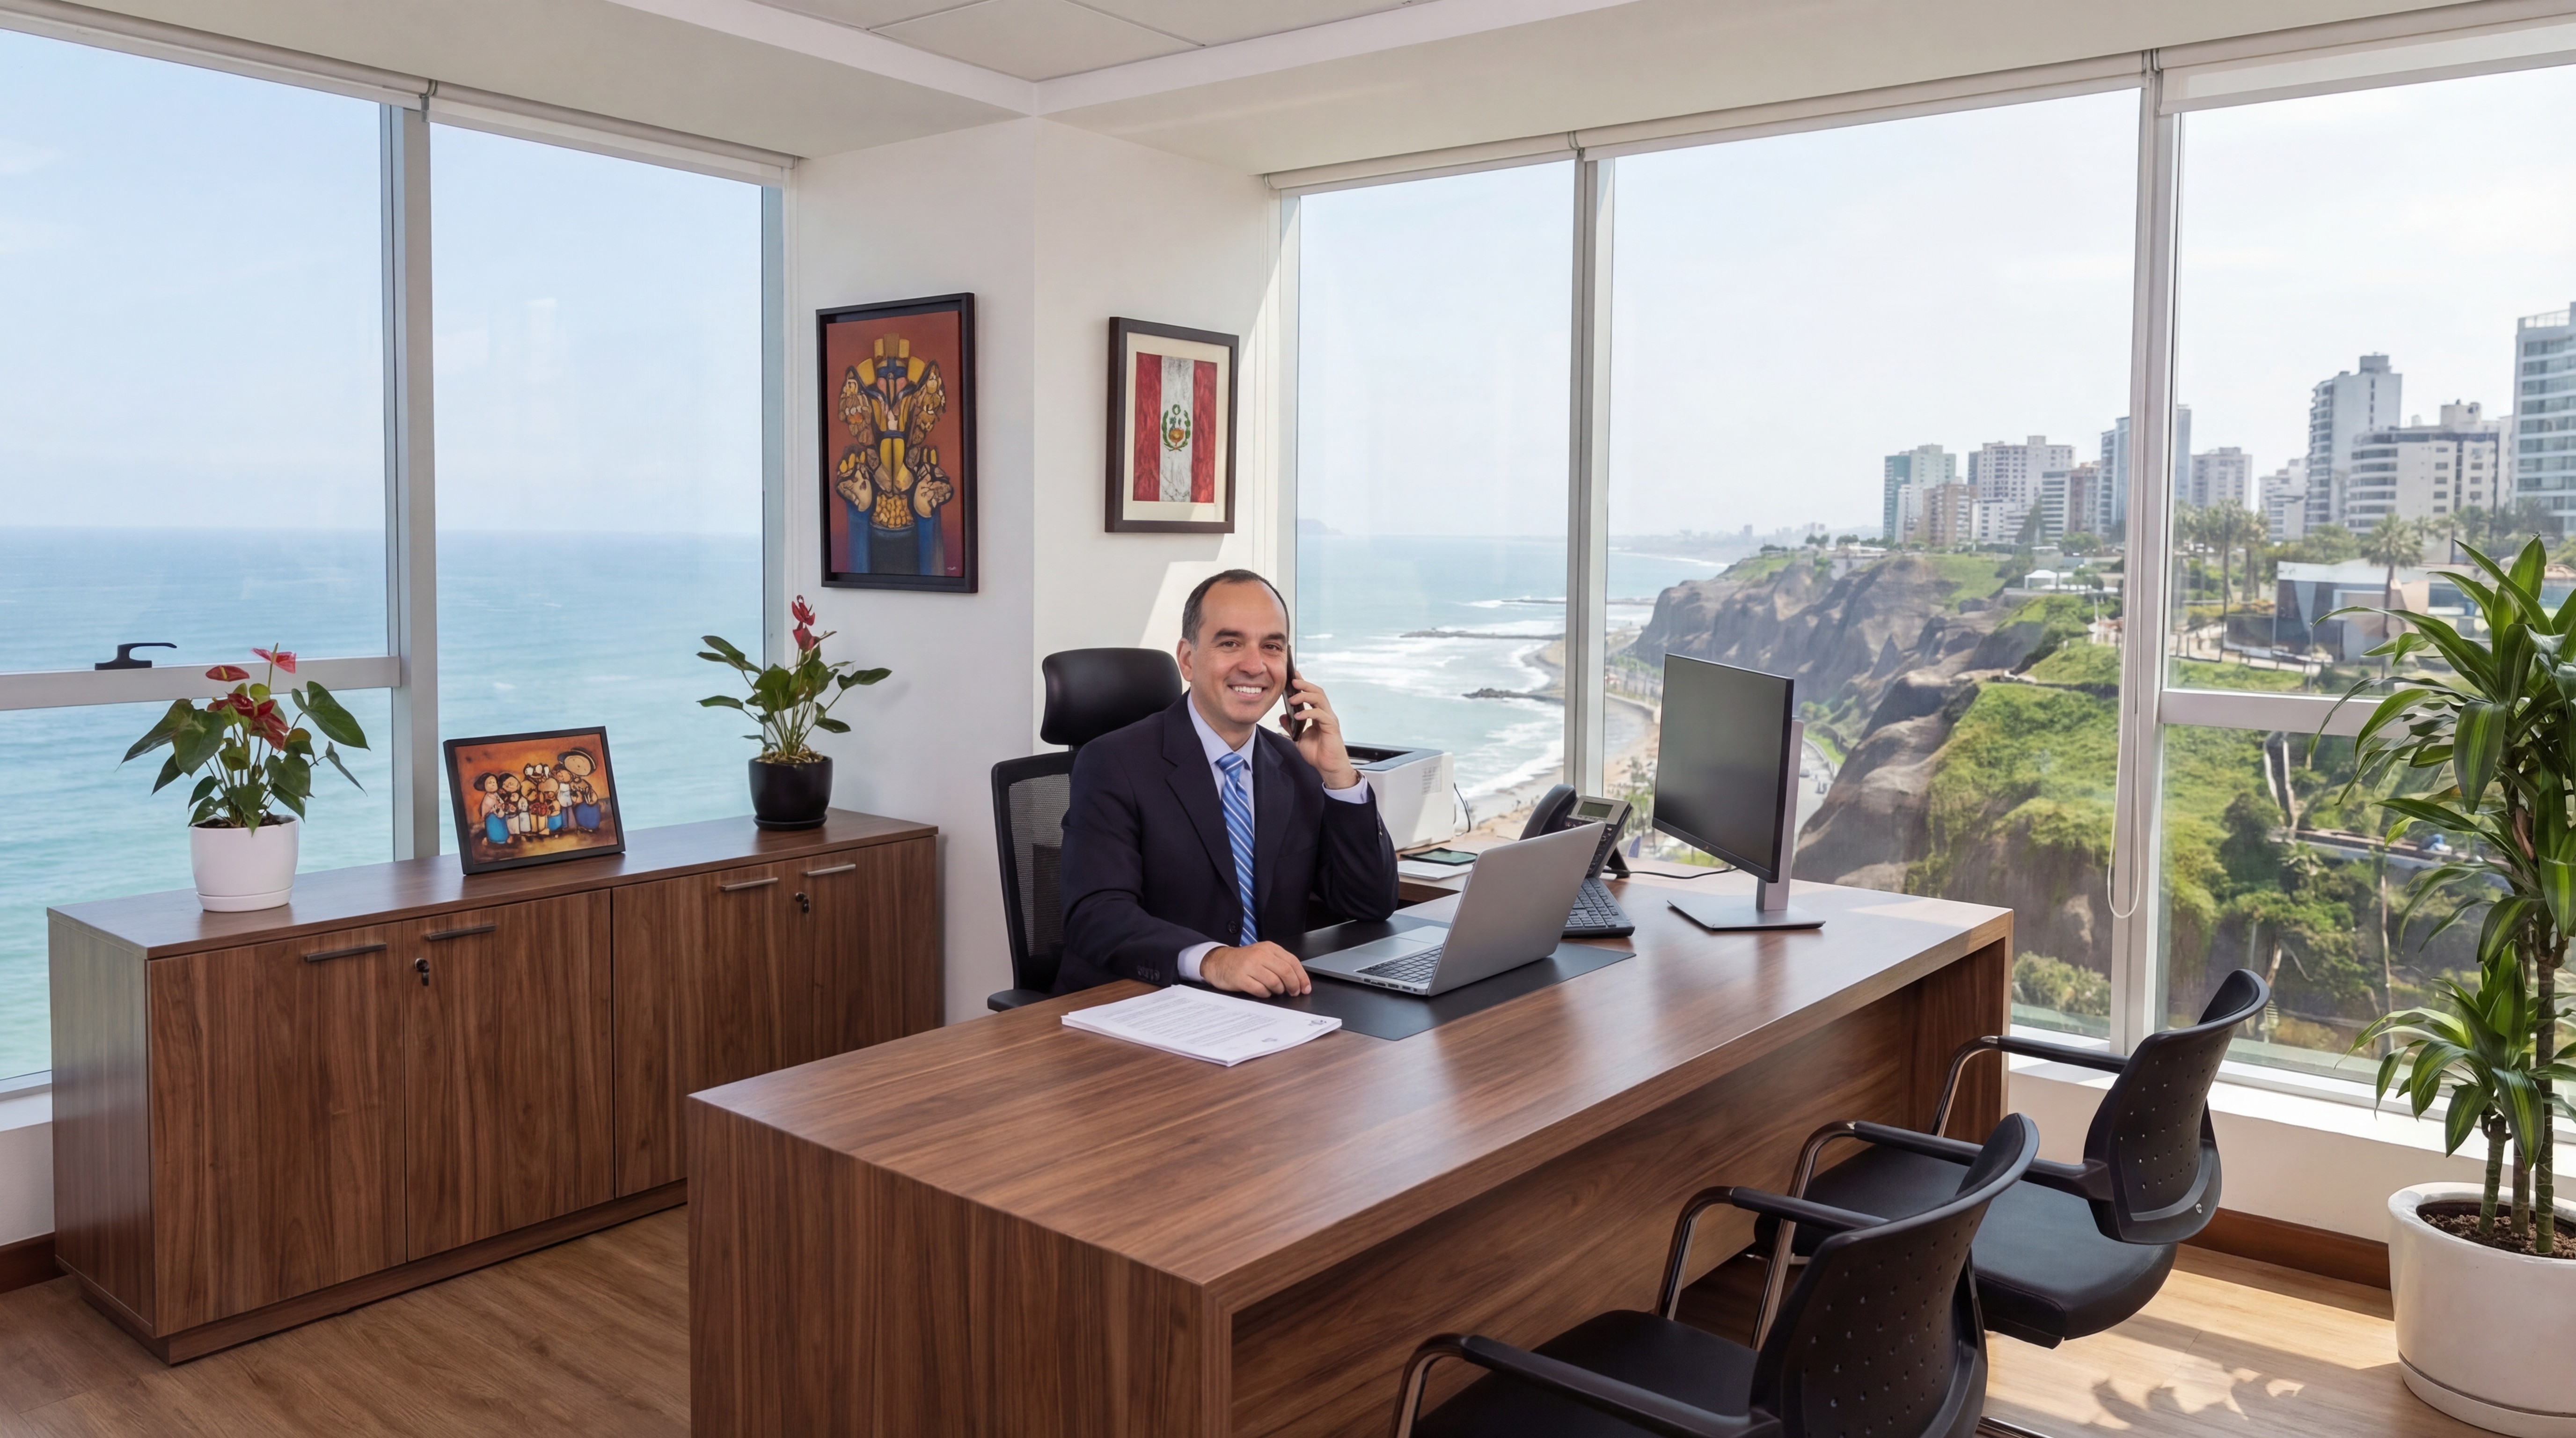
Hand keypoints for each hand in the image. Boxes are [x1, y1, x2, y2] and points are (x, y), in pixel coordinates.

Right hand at [1201, 941, 1310, 996]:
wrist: (1219, 962)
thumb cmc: (1243, 961)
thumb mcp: (1262, 955)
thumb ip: (1279, 963)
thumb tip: (1299, 979)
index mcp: (1269, 948)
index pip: (1292, 961)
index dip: (1302, 976)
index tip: (1305, 987)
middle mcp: (1260, 955)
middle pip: (1285, 971)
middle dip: (1293, 985)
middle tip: (1294, 992)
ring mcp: (1249, 966)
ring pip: (1274, 982)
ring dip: (1279, 990)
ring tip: (1275, 991)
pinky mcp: (1240, 978)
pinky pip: (1260, 990)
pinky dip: (1265, 994)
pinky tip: (1263, 992)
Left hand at [1283, 676, 1359, 790]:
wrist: (1329, 768)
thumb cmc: (1318, 754)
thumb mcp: (1299, 738)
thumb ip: (1291, 726)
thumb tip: (1283, 715)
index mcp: (1320, 715)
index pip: (1312, 694)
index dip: (1304, 684)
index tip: (1293, 676)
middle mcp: (1326, 714)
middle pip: (1318, 692)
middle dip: (1305, 685)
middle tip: (1292, 682)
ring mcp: (1330, 719)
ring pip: (1320, 699)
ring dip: (1305, 696)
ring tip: (1292, 698)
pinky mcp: (1332, 727)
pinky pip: (1320, 715)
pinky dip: (1308, 713)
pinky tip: (1298, 716)